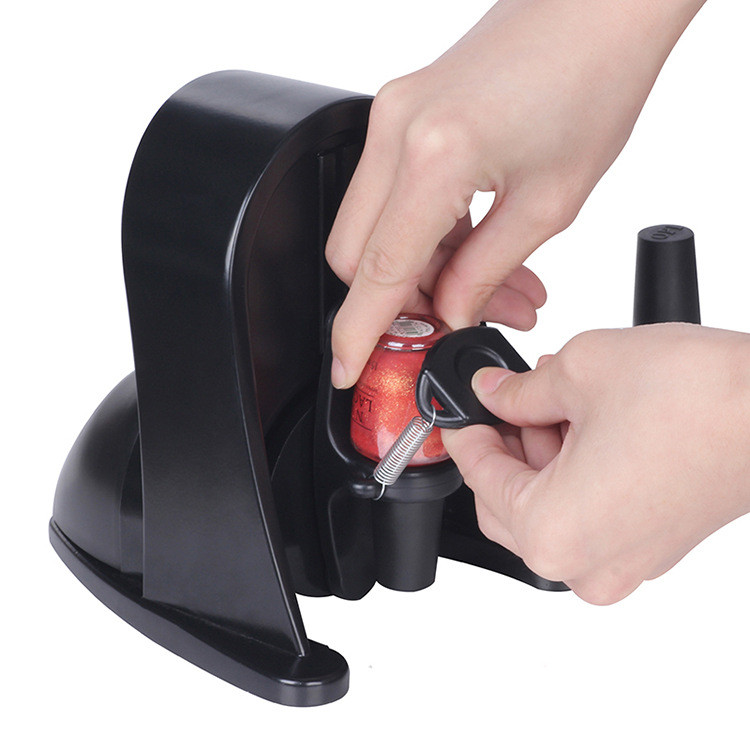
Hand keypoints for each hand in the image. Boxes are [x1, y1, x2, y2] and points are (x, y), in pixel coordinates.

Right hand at [325, 0, 705, 388]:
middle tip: (457, 319)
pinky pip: (392, 194)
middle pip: (357, 254)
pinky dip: (426, 233)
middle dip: (400, 302)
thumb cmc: (594, 80)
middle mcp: (397, 131)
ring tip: (496, 287)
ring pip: (375, 227)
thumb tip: (449, 312)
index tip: (347, 367)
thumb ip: (485, 271)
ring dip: (423, 270)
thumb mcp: (547, 204)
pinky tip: (477, 248)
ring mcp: (393, 116)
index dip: (358, 332)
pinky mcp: (403, 111)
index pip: (378, 271)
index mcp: (434, 156)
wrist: (600, 4)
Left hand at [441, 324, 749, 604]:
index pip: (480, 478)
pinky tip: (587, 424)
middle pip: (509, 503)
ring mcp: (626, 563)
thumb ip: (517, 391)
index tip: (460, 412)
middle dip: (507, 445)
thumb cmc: (697, 399)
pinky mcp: (654, 547)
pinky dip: (576, 472)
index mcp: (552, 532)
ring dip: (543, 455)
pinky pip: (589, 514)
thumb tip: (492, 392)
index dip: (465, 435)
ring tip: (558, 400)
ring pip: (550, 508)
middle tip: (512, 398)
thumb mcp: (578, 372)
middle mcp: (586, 564)